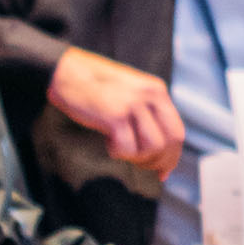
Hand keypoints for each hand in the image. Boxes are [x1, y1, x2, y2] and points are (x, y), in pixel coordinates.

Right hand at [49, 48, 185, 178]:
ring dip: (137, 157)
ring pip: (152, 148)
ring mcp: (133, 105)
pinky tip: (108, 142)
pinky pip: (127, 148)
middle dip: (158, 162)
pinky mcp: (115, 116)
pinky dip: (118, 152)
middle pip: (169, 142)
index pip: (177, 131)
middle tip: (141, 166)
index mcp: (157, 91)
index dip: (172, 156)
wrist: (66, 72)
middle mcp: (150, 96)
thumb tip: (160, 147)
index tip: (163, 172)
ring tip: (120, 148)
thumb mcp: (132, 92)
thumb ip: (148, 111)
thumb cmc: (96, 87)